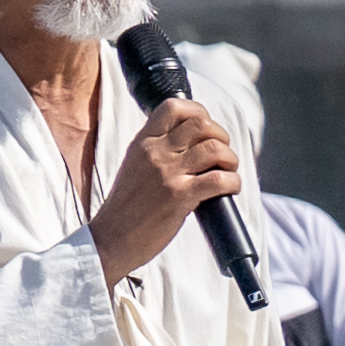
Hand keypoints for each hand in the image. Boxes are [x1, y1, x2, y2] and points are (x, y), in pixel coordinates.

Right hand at [88, 97, 238, 281]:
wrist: (111, 238)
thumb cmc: (127, 208)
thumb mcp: (135, 166)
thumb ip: (157, 151)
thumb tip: (192, 144)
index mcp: (143, 142)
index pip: (173, 107)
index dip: (199, 112)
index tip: (208, 131)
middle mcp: (155, 152)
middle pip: (201, 124)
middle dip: (221, 137)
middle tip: (222, 156)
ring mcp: (167, 173)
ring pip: (214, 148)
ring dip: (230, 160)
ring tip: (227, 173)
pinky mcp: (179, 196)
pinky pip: (219, 179)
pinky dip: (233, 182)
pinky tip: (229, 190)